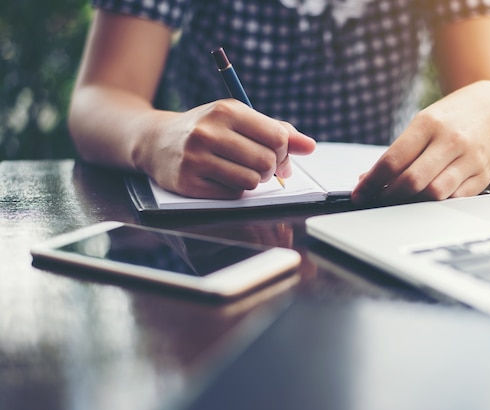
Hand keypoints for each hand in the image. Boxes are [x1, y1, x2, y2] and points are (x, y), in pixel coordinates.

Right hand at [138, 99, 315, 198]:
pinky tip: (222, 178)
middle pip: (266, 161)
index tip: (278, 154)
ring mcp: (196, 158)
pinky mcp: (188, 182)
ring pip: (251, 181)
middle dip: (271, 169)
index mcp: (227, 110)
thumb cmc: (207, 129)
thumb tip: (310, 146)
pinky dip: (235, 190)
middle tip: (261, 167)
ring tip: (241, 171)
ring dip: (254, 181)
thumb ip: (276, 130)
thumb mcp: (238, 119)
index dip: (285, 150)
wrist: (156, 141)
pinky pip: (232, 194)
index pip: (277, 136)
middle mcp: (209, 131)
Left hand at [352, 81, 489, 203]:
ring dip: (411, 204)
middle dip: (388, 196)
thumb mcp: (424, 122)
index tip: (359, 194)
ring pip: (434, 194)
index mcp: (429, 124)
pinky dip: (435, 206)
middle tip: (377, 200)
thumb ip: (399, 151)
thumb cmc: (454, 116)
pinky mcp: (483, 175)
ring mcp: (470, 159)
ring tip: (399, 202)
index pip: (392, 160)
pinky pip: (455, 200)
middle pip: (412, 181)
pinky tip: (424, 203)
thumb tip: (369, 178)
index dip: (371, 182)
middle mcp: (450, 141)